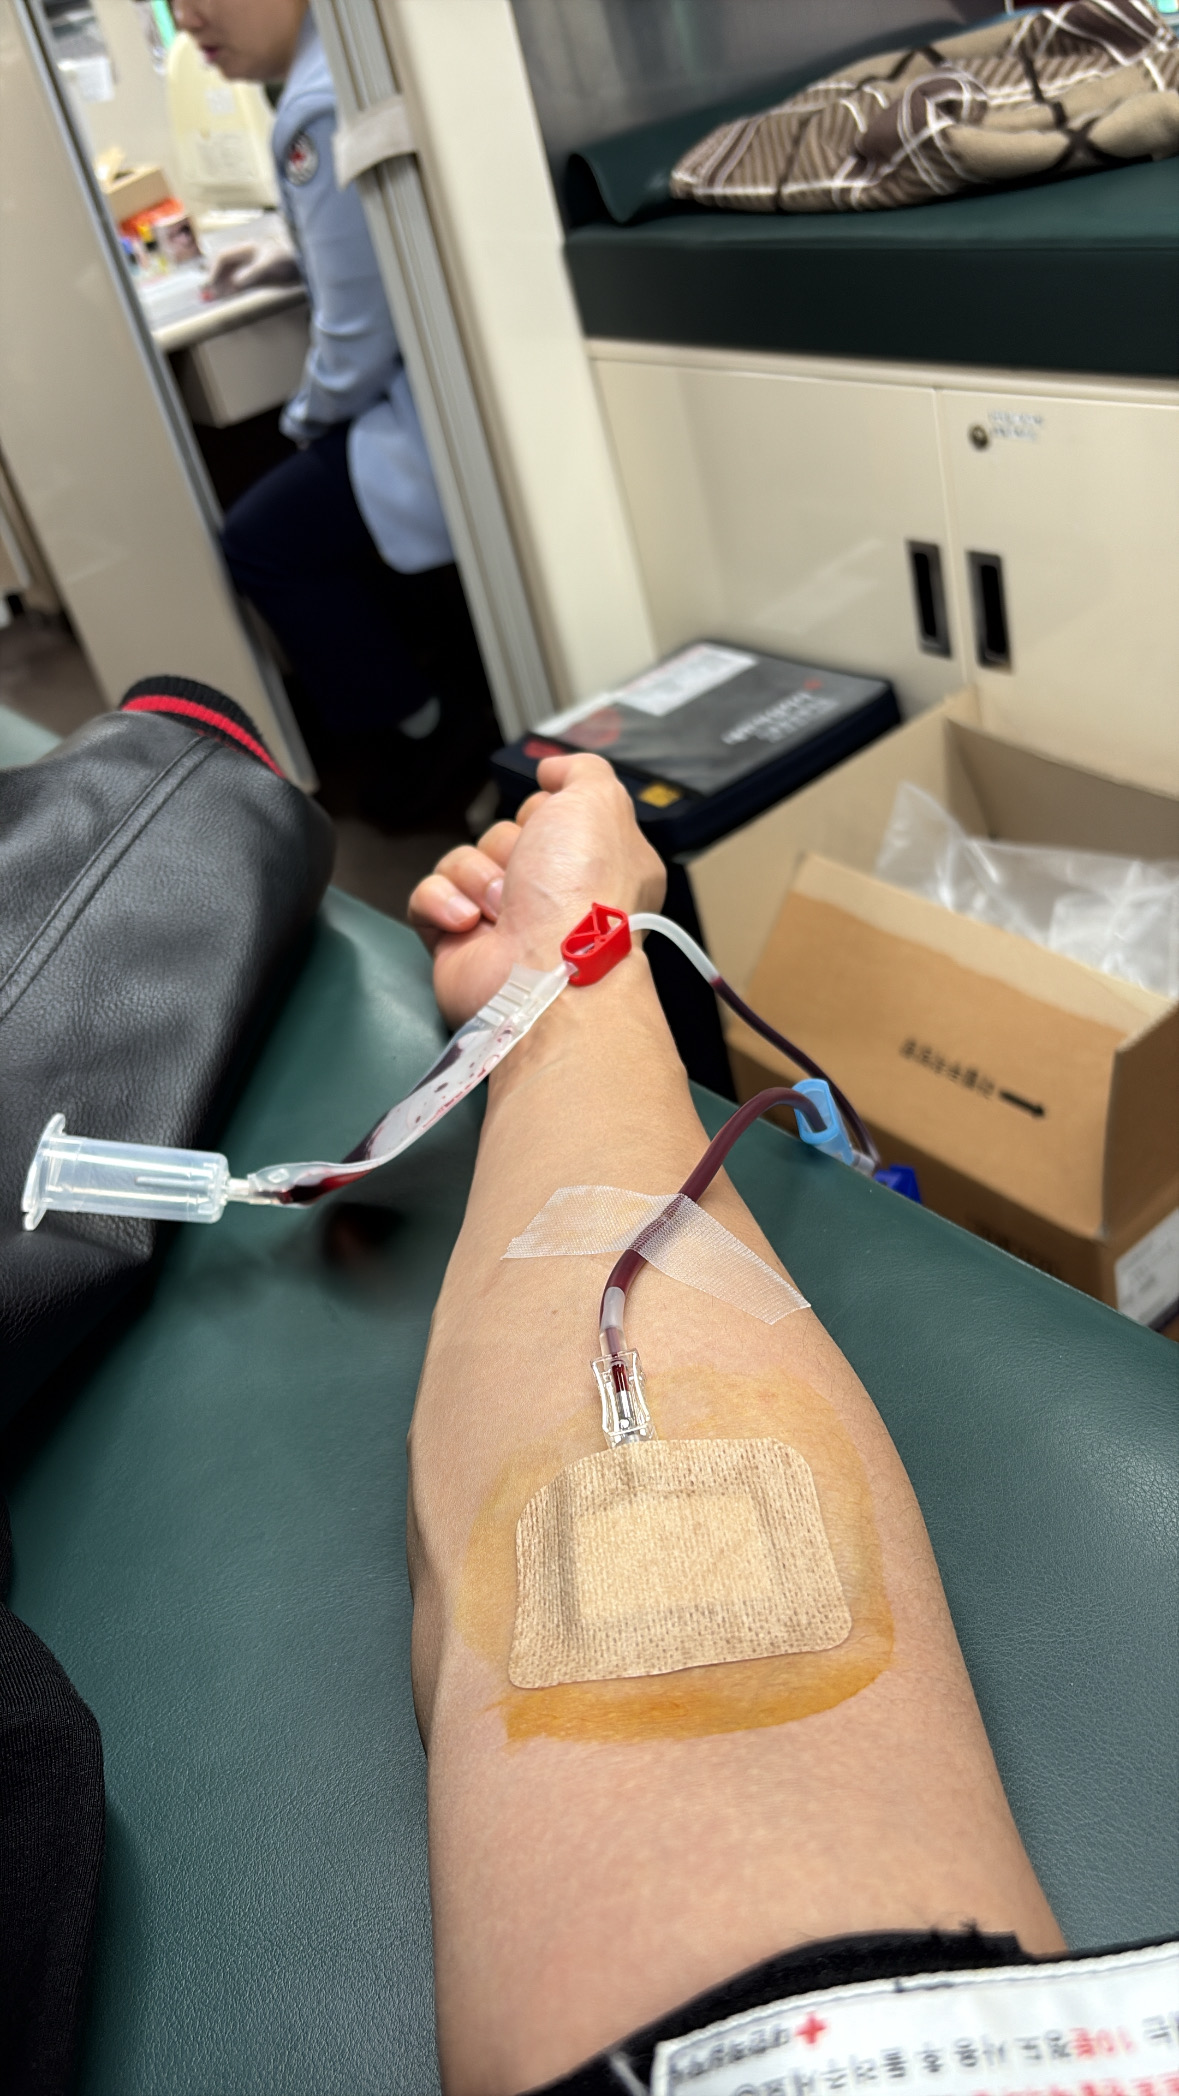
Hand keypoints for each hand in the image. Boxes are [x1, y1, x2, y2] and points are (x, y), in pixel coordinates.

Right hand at [203, 240, 300, 298]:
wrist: (305, 263)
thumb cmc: (288, 258)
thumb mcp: (269, 264)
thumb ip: (253, 273)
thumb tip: (236, 282)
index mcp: (246, 249)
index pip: (223, 258)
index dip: (214, 270)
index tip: (209, 284)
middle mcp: (246, 257)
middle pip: (223, 267)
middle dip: (213, 280)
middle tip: (204, 295)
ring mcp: (251, 268)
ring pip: (230, 277)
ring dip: (220, 287)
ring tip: (209, 299)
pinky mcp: (258, 278)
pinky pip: (239, 285)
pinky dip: (230, 291)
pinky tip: (224, 297)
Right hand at [409, 753, 665, 1025]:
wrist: (546, 974)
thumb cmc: (581, 894)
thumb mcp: (599, 802)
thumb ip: (581, 771)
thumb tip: (553, 769)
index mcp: (592, 863)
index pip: (549, 815)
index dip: (544, 814)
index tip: (552, 825)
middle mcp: (551, 894)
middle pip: (502, 835)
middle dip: (507, 847)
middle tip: (528, 878)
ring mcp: (504, 921)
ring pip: (461, 861)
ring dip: (476, 876)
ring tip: (501, 909)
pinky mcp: (460, 944)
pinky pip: (428, 897)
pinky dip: (442, 903)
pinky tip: (467, 923)